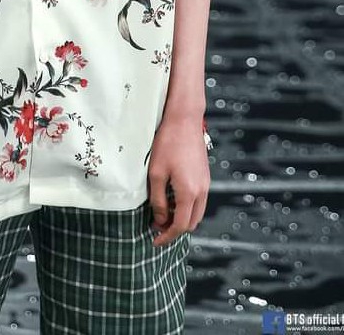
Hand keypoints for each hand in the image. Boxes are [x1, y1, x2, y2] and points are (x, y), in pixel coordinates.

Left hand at [147, 115, 209, 246]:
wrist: (185, 120)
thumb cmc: (167, 144)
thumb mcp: (156, 173)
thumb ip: (158, 200)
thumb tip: (160, 221)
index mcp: (189, 193)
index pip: (180, 226)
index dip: (167, 237)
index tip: (154, 241)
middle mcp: (202, 191)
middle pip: (191, 223)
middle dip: (175, 229)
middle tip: (157, 228)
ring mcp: (206, 183)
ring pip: (197, 213)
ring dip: (182, 218)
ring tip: (163, 215)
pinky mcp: (205, 176)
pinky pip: (199, 201)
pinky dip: (187, 207)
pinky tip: (173, 200)